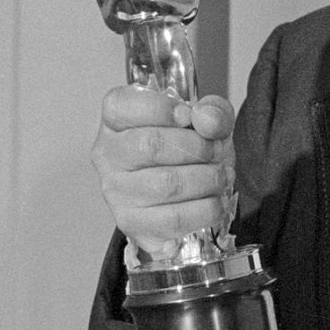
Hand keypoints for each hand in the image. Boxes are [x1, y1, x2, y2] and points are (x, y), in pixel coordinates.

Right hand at [90, 86, 234, 258]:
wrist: (185, 195)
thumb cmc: (187, 150)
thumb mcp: (206, 120)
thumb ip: (213, 111)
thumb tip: (206, 119)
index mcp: (116, 120)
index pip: (121, 106)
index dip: (162, 108)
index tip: (188, 116)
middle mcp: (108, 155)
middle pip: (151, 145)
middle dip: (198, 147)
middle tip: (217, 151)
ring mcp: (116, 192)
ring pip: (167, 184)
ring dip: (208, 179)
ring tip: (221, 175)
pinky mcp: (132, 224)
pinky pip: (176, 218)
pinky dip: (207, 208)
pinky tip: (214, 199)